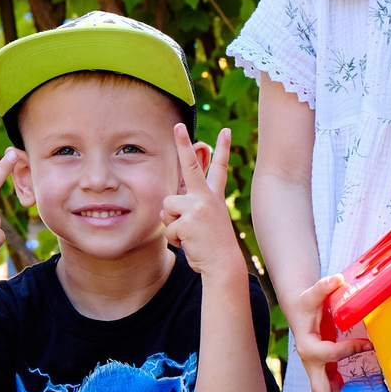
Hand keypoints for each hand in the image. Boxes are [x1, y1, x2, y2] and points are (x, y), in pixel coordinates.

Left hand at [161, 126, 243, 280]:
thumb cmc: (212, 247)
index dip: (222, 149)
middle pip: (190, 165)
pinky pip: (168, 227)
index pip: (219, 169)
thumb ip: (186, 211)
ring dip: (172, 224)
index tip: (225, 130)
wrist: (224, 265)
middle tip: (177, 125)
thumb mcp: (202, 223)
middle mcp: (207, 197)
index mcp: (214, 196)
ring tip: (190, 235)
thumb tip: (165, 210)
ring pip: (167, 207)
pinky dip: (174, 238)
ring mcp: (197, 207)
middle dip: (183, 144)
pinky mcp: (187, 220)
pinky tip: (190, 243)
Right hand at [281, 273, 352, 391]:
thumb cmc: (306, 303)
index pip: (329, 354)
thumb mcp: (312, 294)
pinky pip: (330, 385)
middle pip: (317, 389)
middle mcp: (310, 361)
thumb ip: (324, 287)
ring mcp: (316, 367)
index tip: (368, 343)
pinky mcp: (322, 368)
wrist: (299, 310)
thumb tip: (337, 279)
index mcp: (307, 346)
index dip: (348, 349)